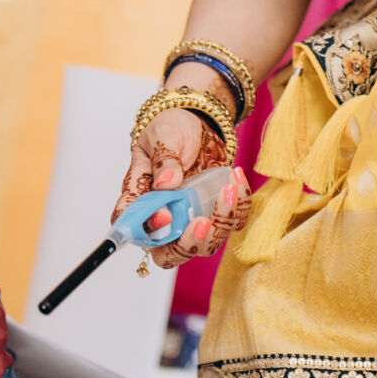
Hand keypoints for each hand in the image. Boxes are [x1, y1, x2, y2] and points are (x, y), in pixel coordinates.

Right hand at [114, 108, 250, 269]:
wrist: (197, 123)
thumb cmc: (170, 132)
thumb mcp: (161, 137)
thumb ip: (162, 160)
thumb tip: (166, 183)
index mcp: (142, 204)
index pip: (137, 232)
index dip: (150, 233)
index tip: (166, 216)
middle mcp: (166, 219)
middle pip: (171, 254)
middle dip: (188, 244)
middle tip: (203, 222)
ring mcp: (193, 219)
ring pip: (206, 245)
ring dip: (220, 222)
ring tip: (227, 189)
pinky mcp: (218, 213)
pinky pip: (233, 223)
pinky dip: (240, 205)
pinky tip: (236, 178)